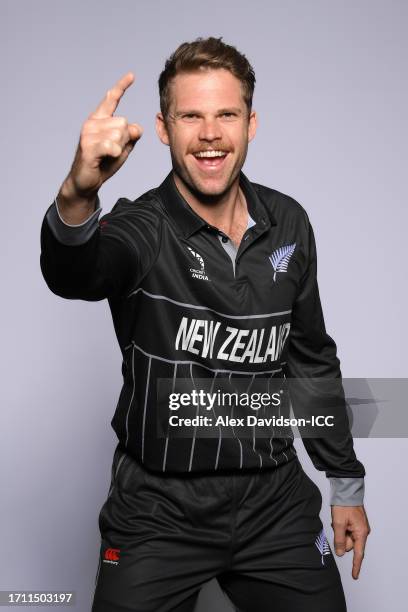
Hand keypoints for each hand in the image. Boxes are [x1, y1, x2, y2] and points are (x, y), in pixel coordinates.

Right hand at [64, 71, 142, 198]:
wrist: (86, 182)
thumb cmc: (103, 164)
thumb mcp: (122, 148)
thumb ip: (131, 136)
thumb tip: (135, 127)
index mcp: (100, 120)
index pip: (111, 99)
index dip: (121, 86)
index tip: (132, 75)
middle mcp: (92, 122)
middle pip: (124, 123)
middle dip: (124, 140)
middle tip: (111, 152)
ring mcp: (88, 133)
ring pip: (119, 135)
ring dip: (118, 149)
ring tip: (106, 156)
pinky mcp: (87, 147)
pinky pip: (111, 145)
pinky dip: (114, 152)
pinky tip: (108, 157)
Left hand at [331, 505, 370, 579]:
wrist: (346, 491)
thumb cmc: (344, 505)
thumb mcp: (338, 523)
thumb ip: (339, 540)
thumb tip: (340, 553)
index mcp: (361, 533)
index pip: (358, 554)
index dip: (356, 565)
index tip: (355, 576)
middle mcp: (363, 532)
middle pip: (349, 545)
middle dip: (341, 538)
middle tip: (336, 526)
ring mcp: (359, 528)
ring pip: (346, 538)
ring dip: (340, 532)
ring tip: (338, 520)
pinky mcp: (355, 524)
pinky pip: (346, 531)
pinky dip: (341, 528)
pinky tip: (339, 519)